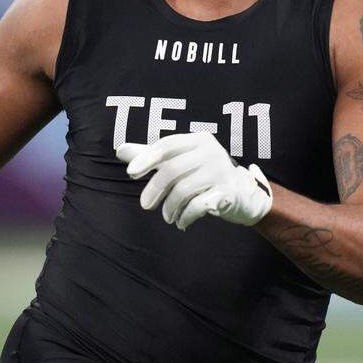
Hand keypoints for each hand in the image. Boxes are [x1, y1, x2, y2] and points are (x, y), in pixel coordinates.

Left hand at [116, 132, 272, 230]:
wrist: (243, 195)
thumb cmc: (204, 175)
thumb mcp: (179, 163)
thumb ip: (152, 157)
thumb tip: (120, 150)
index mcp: (198, 140)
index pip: (167, 145)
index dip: (147, 157)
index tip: (131, 172)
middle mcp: (211, 151)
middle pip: (173, 169)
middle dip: (155, 189)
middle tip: (145, 205)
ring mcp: (221, 172)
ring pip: (184, 189)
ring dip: (170, 207)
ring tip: (167, 216)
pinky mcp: (228, 193)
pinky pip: (199, 205)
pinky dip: (185, 216)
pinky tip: (181, 222)